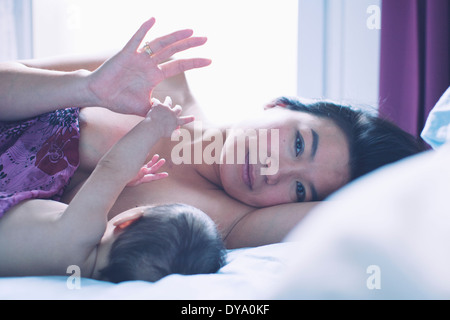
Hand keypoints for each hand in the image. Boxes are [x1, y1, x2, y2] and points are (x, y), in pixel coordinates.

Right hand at [87, 17, 210, 115]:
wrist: (98, 96)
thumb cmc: (118, 100)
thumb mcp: (144, 107)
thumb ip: (158, 110)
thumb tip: (171, 119)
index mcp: (154, 75)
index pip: (178, 65)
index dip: (194, 63)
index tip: (209, 60)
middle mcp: (149, 63)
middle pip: (173, 51)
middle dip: (189, 45)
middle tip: (205, 38)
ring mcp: (138, 58)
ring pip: (159, 44)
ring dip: (174, 37)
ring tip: (190, 31)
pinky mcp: (125, 54)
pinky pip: (135, 40)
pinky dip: (143, 30)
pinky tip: (153, 20)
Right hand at [126, 154, 167, 186]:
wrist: (114, 178)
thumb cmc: (123, 180)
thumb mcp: (132, 178)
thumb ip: (140, 173)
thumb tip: (146, 168)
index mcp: (142, 179)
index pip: (152, 177)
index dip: (159, 176)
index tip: (166, 175)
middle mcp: (142, 176)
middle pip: (152, 170)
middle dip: (158, 165)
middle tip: (163, 160)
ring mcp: (139, 172)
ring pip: (148, 166)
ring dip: (153, 162)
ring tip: (157, 156)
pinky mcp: (135, 169)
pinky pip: (142, 163)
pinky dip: (145, 158)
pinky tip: (148, 153)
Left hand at [147, 96, 193, 136]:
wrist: (152, 128)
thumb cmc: (160, 133)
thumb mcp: (169, 134)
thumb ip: (175, 133)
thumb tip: (179, 132)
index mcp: (176, 121)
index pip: (184, 120)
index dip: (189, 119)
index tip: (193, 117)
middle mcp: (172, 113)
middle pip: (178, 108)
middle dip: (178, 107)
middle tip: (177, 107)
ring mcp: (166, 108)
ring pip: (169, 101)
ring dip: (169, 100)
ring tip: (168, 98)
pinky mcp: (159, 105)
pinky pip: (157, 101)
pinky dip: (155, 101)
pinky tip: (153, 100)